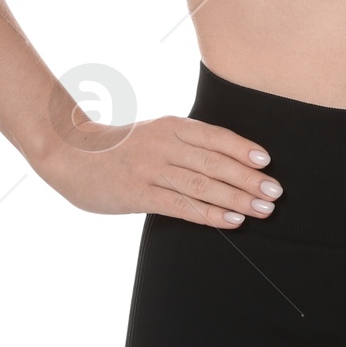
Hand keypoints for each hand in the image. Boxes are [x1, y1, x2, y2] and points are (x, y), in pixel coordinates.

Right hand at [35, 106, 282, 227]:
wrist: (70, 155)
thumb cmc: (120, 148)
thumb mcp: (155, 134)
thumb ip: (185, 144)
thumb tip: (230, 163)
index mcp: (171, 126)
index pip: (216, 136)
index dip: (243, 148)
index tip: (268, 162)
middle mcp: (164, 144)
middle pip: (215, 162)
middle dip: (249, 178)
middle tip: (275, 193)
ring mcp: (151, 169)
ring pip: (203, 185)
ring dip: (237, 199)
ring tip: (262, 210)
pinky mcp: (139, 194)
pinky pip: (182, 206)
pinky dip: (210, 214)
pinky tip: (231, 221)